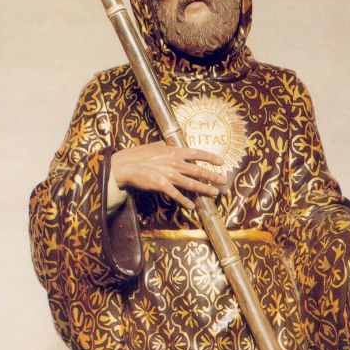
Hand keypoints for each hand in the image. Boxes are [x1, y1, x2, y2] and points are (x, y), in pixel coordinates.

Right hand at [111, 142, 226, 209]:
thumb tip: (169, 143)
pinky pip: (177, 195)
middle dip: (213, 176)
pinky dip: (185, 201)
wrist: (126, 165)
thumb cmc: (139, 154)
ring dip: (204, 189)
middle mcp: (175, 163)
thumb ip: (165, 145)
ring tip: (214, 193)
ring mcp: (169, 175)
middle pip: (199, 170)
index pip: (197, 153)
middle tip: (223, 180)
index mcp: (174, 151)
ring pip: (191, 183)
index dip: (211, 158)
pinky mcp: (162, 185)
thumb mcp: (154, 145)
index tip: (221, 162)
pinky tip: (192, 206)